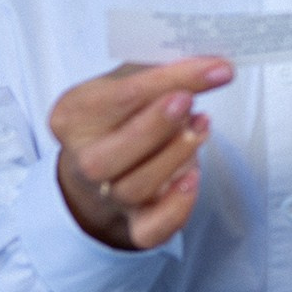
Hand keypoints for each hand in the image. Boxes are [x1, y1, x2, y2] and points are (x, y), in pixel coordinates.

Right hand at [49, 57, 231, 250]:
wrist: (107, 159)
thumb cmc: (123, 112)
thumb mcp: (130, 78)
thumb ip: (159, 70)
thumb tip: (209, 62)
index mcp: (73, 116)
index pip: (119, 97)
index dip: (171, 80)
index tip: (217, 69)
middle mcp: (83, 160)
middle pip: (106, 158)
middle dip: (155, 127)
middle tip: (191, 102)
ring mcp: (106, 196)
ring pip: (132, 188)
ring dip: (174, 156)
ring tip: (202, 126)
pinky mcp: (134, 223)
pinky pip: (150, 229)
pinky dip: (175, 208)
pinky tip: (193, 177)